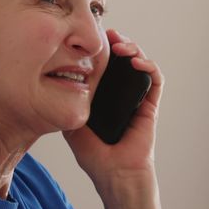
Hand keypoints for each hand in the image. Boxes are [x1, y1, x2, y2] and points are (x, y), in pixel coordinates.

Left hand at [63, 29, 162, 199]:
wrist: (115, 174)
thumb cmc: (95, 157)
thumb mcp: (72, 126)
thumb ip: (66, 106)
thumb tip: (53, 85)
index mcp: (105, 97)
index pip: (106, 65)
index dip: (101, 49)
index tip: (91, 39)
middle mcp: (123, 94)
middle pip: (124, 59)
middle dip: (118, 42)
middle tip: (107, 35)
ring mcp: (137, 99)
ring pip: (141, 64)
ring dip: (133, 49)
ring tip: (121, 46)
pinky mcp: (150, 105)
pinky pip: (155, 79)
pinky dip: (148, 66)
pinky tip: (136, 62)